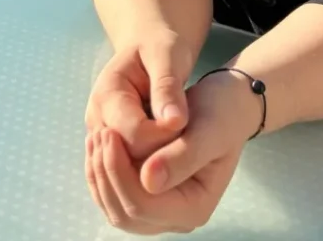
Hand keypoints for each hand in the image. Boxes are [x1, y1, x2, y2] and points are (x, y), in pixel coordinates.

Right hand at [85, 29, 193, 161]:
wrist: (148, 49)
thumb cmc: (160, 48)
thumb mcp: (167, 56)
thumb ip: (168, 87)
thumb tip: (174, 122)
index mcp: (107, 94)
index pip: (136, 136)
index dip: (166, 138)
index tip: (187, 124)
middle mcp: (97, 120)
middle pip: (131, 158)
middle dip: (163, 152)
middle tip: (187, 132)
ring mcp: (102, 136)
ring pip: (131, 170)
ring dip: (160, 161)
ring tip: (180, 137)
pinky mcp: (111, 148)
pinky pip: (131, 171)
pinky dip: (154, 166)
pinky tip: (173, 148)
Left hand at [85, 69, 253, 234]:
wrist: (226, 105)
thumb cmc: (221, 113)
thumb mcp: (208, 128)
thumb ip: (182, 157)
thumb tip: (148, 181)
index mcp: (195, 206)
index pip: (142, 205)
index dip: (119, 172)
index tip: (109, 132)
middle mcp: (177, 216)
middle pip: (125, 213)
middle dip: (106, 174)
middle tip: (99, 132)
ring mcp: (162, 209)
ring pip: (115, 208)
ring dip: (100, 174)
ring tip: (96, 135)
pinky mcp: (149, 195)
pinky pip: (115, 195)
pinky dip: (103, 172)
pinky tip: (100, 144)